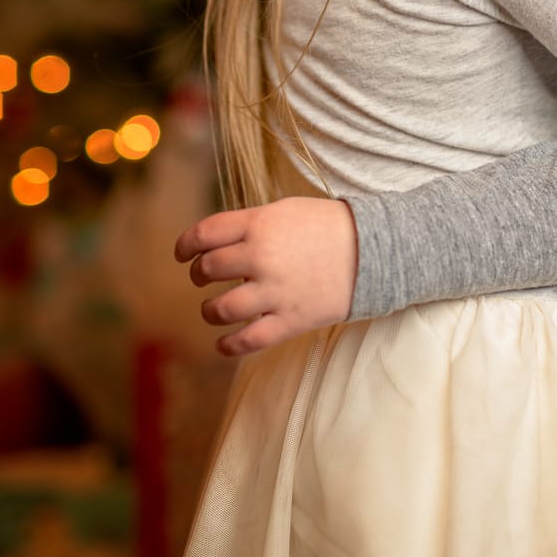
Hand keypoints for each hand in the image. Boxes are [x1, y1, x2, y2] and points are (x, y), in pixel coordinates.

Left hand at [175, 196, 357, 356]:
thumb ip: (250, 224)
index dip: (185, 246)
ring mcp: (275, 291)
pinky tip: (224, 343)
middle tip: (203, 278)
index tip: (183, 255)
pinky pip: (247, 341)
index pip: (204, 234)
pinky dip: (228, 345)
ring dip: (210, 311)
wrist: (374, 250)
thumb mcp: (286, 211)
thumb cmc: (328, 226)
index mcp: (260, 224)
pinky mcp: (290, 320)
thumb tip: (216, 244)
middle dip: (199, 275)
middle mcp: (262, 256)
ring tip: (214, 309)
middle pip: (208, 269)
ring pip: (221, 309)